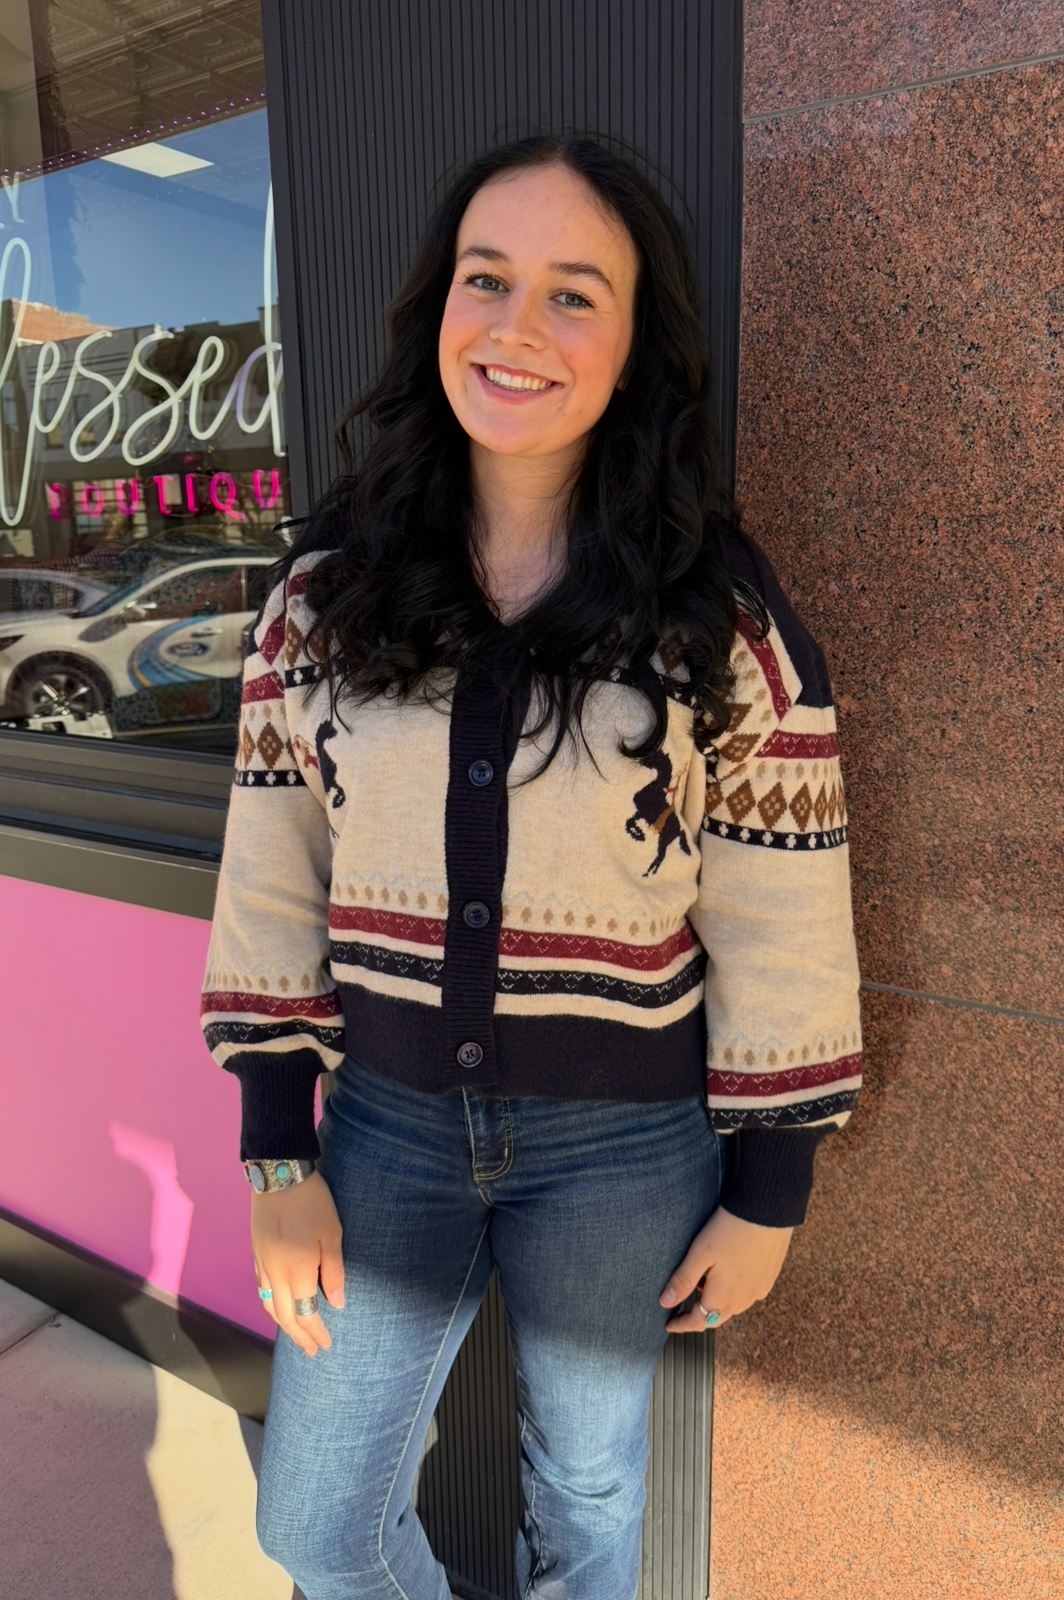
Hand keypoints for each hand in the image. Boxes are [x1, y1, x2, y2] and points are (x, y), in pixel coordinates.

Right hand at [251, 1170, 344, 1356]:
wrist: (279, 1175)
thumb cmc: (312, 1203)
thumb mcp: (333, 1234)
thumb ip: (333, 1272)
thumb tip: (336, 1304)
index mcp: (297, 1271)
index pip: (305, 1313)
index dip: (315, 1332)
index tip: (325, 1345)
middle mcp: (275, 1273)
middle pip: (284, 1315)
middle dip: (298, 1336)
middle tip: (310, 1351)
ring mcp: (262, 1263)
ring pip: (268, 1304)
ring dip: (282, 1323)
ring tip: (295, 1334)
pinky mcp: (256, 1253)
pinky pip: (261, 1288)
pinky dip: (270, 1304)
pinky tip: (278, 1304)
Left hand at [659, 1205, 792, 1332]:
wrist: (767, 1211)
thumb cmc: (730, 1230)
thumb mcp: (700, 1253)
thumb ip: (683, 1280)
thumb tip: (665, 1302)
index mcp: (723, 1296)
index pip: (699, 1321)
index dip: (682, 1325)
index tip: (669, 1325)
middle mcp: (743, 1299)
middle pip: (716, 1317)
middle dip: (699, 1316)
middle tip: (682, 1310)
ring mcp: (759, 1289)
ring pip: (733, 1306)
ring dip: (717, 1302)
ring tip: (704, 1283)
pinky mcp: (769, 1277)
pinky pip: (748, 1294)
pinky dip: (734, 1292)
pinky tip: (729, 1275)